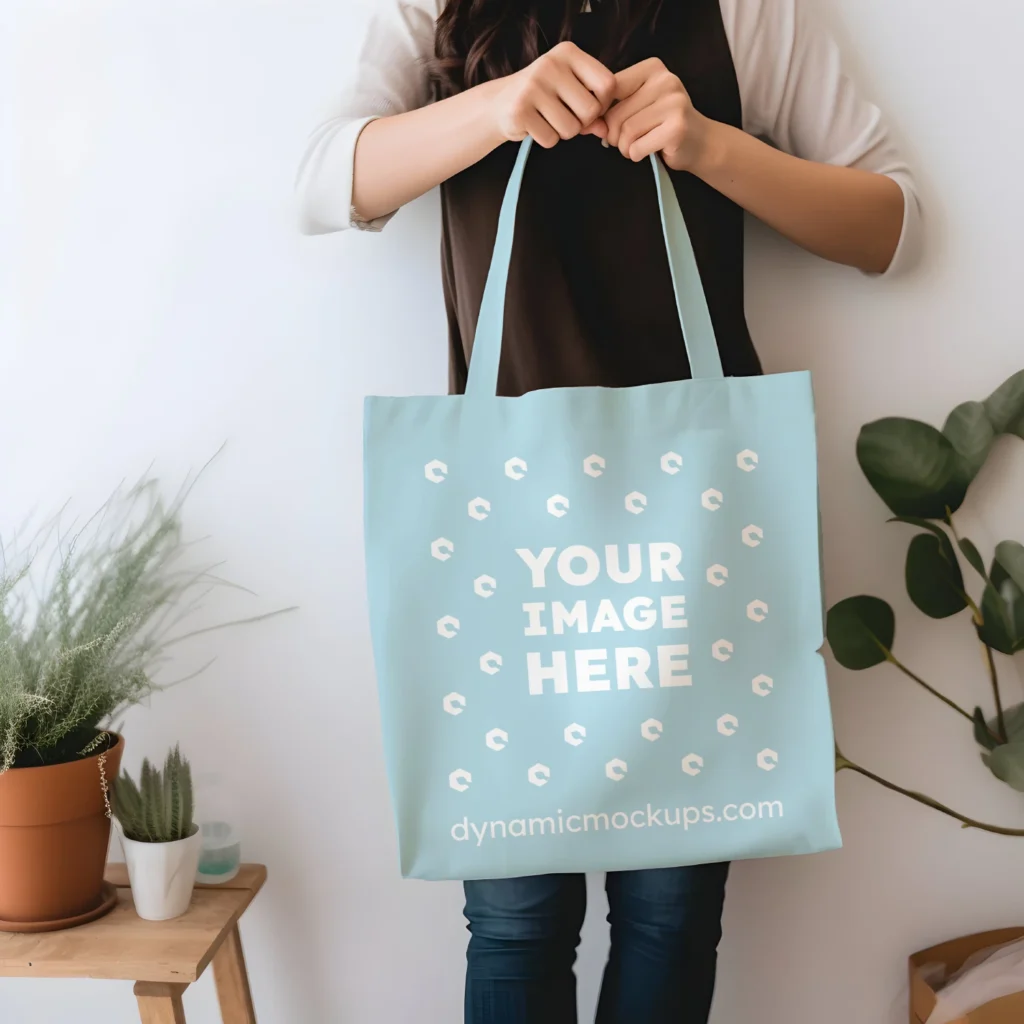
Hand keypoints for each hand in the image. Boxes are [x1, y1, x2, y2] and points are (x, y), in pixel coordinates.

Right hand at [492, 42, 615, 148]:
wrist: (499, 103)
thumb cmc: (542, 97)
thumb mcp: (570, 92)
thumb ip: (592, 108)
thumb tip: (605, 131)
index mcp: (568, 52)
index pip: (607, 84)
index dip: (603, 104)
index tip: (589, 107)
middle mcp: (551, 64)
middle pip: (590, 110)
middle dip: (582, 123)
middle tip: (566, 117)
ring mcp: (533, 86)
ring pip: (571, 128)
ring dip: (563, 133)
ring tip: (549, 120)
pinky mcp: (520, 110)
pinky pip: (551, 139)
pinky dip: (547, 139)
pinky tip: (535, 126)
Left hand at [604, 58, 711, 170]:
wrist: (700, 142)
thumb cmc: (662, 124)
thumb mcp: (639, 103)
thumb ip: (613, 105)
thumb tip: (586, 122)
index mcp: (652, 68)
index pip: (610, 88)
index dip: (603, 112)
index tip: (610, 123)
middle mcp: (665, 80)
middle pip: (615, 114)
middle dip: (614, 135)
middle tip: (626, 140)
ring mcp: (674, 103)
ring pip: (626, 132)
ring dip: (625, 147)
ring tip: (638, 145)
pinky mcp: (677, 128)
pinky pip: (637, 147)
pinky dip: (636, 155)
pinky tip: (648, 151)